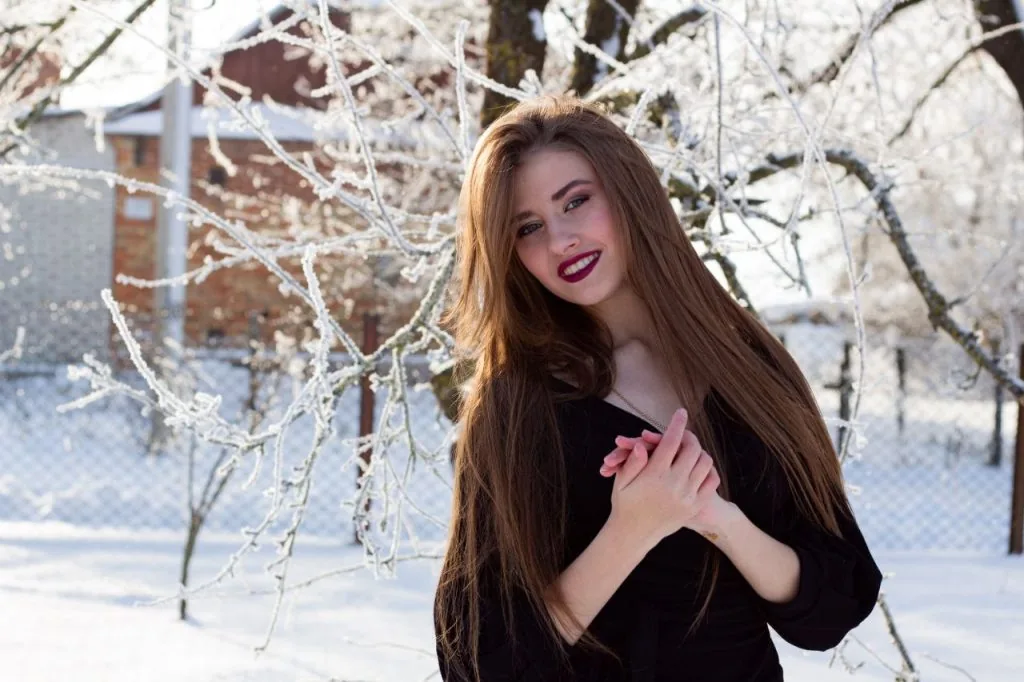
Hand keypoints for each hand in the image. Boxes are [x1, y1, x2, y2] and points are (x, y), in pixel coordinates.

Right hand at [606, 409, 723, 547]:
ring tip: (689, 450)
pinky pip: (711, 481)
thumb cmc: (625, 504)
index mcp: (654, 475)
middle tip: (683, 433)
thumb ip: (632, 462)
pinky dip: (708, 470)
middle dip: (688, 436)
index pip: (671, 442)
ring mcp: (687, 496)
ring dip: (698, 452)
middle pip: (692, 449)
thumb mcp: (621, 482)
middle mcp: (674, 485)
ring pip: (704, 463)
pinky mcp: (694, 506)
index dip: (677, 424)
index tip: (681, 412)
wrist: (634, 534)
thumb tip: (641, 445)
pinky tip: (697, 467)